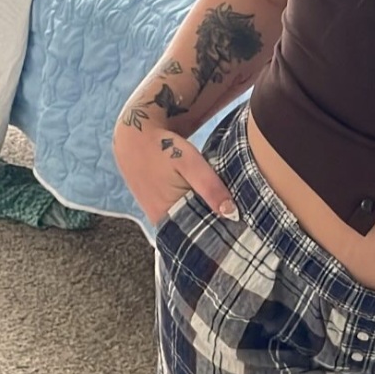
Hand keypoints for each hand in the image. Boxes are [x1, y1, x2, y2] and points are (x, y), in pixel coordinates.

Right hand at [112, 117, 237, 227]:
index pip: (200, 236)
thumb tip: (232, 214)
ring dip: (205, 219)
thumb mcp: (191, 163)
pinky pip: (180, 215)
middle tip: (240, 225)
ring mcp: (157, 214)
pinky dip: (194, 211)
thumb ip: (210, 187)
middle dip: (215, 229)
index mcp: (167, 215)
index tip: (240, 233)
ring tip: (229, 215)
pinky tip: (209, 205)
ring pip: (188, 223)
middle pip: (194, 231)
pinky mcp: (157, 206)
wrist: (134, 137)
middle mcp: (160, 220)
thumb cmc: (164, 148)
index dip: (220, 235)